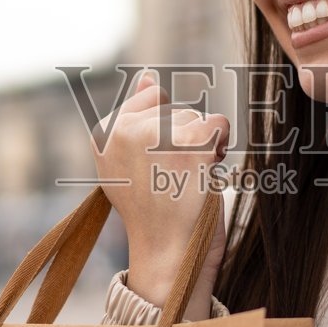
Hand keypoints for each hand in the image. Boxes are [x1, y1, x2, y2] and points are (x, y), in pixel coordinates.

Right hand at [93, 71, 229, 316]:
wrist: (167, 252)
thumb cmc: (152, 211)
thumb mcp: (130, 161)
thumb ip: (136, 116)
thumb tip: (147, 74)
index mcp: (105, 132)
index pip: (152, 96)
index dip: (165, 128)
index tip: (158, 164)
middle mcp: (126, 130)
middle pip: (177, 109)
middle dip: (186, 138)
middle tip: (174, 178)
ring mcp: (158, 136)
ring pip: (199, 118)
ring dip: (204, 146)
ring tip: (187, 181)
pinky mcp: (192, 144)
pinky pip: (220, 124)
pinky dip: (222, 146)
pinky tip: (207, 173)